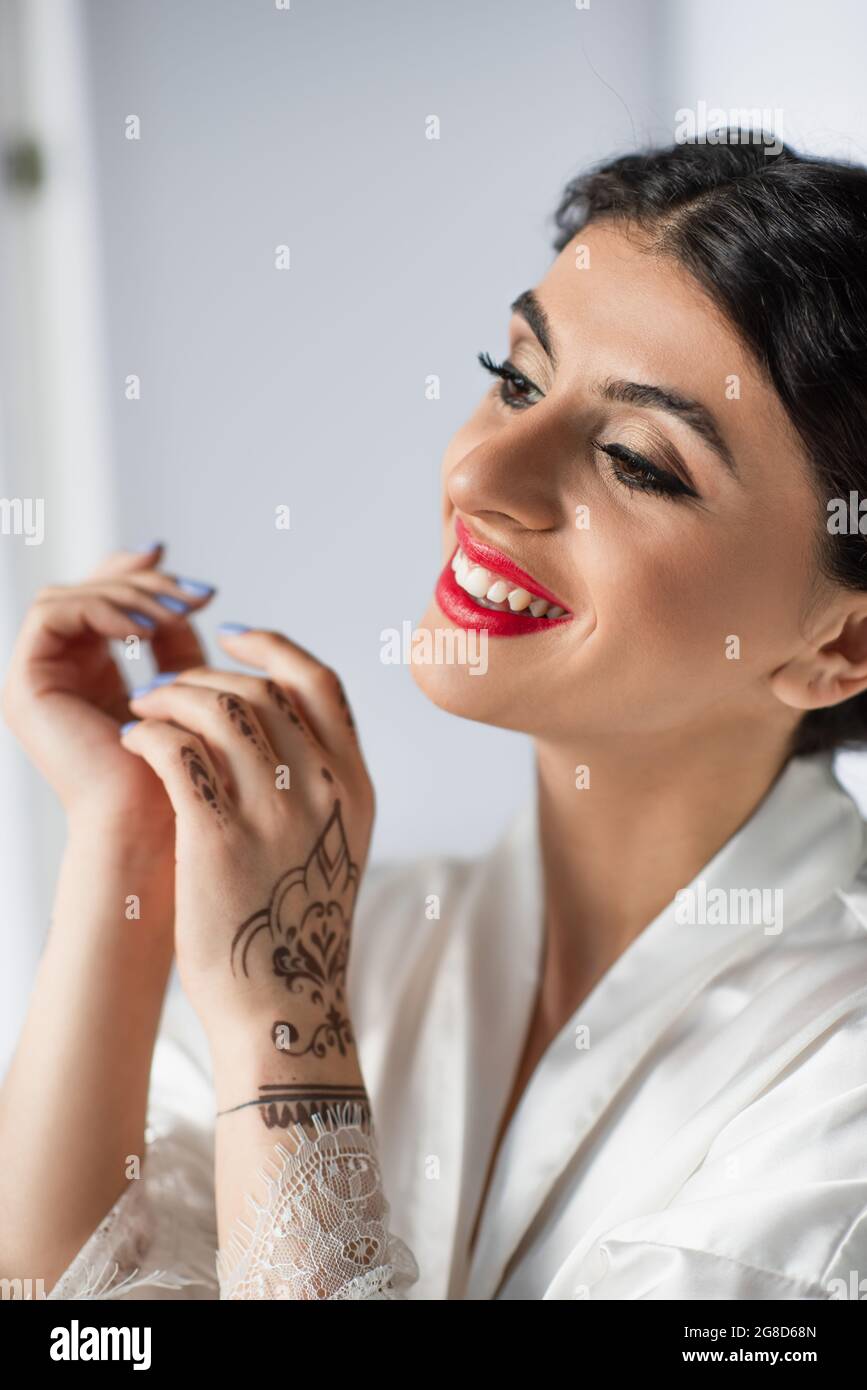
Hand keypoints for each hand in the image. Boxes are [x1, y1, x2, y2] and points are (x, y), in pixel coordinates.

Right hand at [1, 544, 215, 840]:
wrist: (167, 831)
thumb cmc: (190, 773)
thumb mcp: (189, 687)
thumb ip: (179, 638)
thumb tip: (190, 587)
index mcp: (89, 677)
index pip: (103, 602)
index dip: (145, 579)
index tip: (200, 587)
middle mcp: (54, 676)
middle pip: (84, 591)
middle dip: (146, 584)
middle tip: (197, 595)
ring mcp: (33, 681)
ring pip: (68, 595)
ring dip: (129, 594)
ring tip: (178, 614)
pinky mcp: (24, 686)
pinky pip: (53, 614)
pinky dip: (102, 608)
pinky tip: (148, 628)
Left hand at [120, 628, 374, 1055]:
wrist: (281, 1004)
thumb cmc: (296, 925)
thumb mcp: (334, 844)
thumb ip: (319, 780)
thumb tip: (275, 718)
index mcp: (355, 786)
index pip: (319, 683)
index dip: (272, 647)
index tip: (233, 636)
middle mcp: (323, 790)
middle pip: (261, 689)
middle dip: (203, 674)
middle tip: (165, 688)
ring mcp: (275, 813)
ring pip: (218, 708)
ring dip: (170, 696)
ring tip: (142, 709)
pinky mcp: (220, 838)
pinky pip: (178, 752)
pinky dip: (150, 733)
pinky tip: (134, 740)